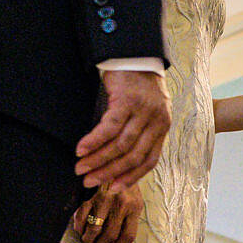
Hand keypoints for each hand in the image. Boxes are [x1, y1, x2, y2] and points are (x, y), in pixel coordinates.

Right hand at [72, 182, 143, 242]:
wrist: (112, 160)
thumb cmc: (123, 185)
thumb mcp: (133, 199)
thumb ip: (129, 218)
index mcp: (134, 207)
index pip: (128, 236)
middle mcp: (121, 204)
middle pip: (110, 235)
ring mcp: (104, 199)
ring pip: (94, 229)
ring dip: (88, 239)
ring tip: (87, 239)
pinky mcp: (90, 194)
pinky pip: (81, 217)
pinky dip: (78, 226)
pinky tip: (80, 228)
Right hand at [75, 70, 170, 189]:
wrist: (135, 54)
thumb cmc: (137, 86)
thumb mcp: (146, 111)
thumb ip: (138, 133)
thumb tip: (115, 161)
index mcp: (162, 127)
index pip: (149, 160)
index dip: (131, 177)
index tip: (113, 188)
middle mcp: (156, 121)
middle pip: (133, 156)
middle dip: (109, 172)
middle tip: (89, 181)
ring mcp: (143, 111)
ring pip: (120, 144)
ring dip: (98, 159)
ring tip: (80, 168)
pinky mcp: (127, 100)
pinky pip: (109, 127)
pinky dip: (94, 141)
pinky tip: (81, 150)